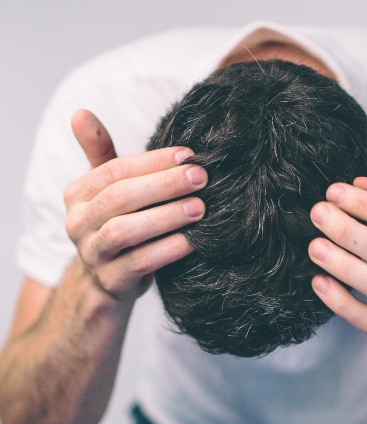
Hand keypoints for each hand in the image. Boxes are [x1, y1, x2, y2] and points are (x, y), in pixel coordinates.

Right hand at [64, 110, 206, 301]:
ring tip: (200, 208)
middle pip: (119, 197)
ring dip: (166, 217)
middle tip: (201, 178)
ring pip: (125, 231)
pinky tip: (193, 241)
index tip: (189, 155)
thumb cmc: (118, 223)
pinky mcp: (111, 281)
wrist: (110, 279)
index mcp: (78, 194)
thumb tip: (80, 112)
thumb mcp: (108, 190)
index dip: (152, 162)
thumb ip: (101, 154)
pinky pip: (139, 263)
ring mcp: (92, 255)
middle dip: (163, 185)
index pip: (114, 171)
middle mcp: (78, 223)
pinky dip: (168, 250)